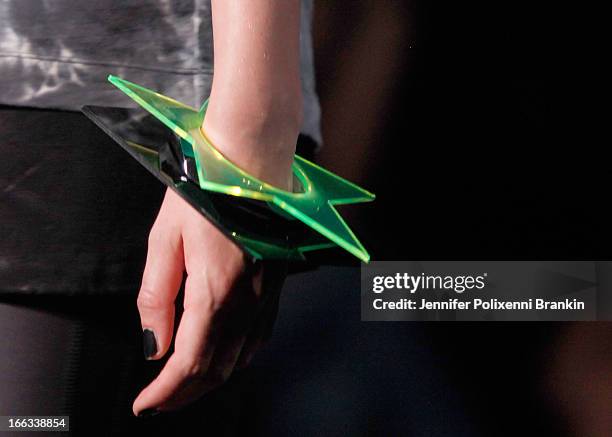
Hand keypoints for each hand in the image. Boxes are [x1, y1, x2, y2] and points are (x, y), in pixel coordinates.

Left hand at [133, 0, 301, 414]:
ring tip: (183, 387)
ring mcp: (266, 295)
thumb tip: (154, 346)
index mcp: (215, 290)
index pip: (188, 361)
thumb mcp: (165, 239)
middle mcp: (246, 301)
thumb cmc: (203, 192)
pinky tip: (225, 360)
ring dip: (209, 381)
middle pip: (215, 369)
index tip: (143, 403)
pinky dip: (238, 360)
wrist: (252, 161)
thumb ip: (157, 297)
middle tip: (158, 402)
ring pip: (239, 359)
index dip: (164, 390)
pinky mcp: (275, 286)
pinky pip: (258, 338)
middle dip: (183, 393)